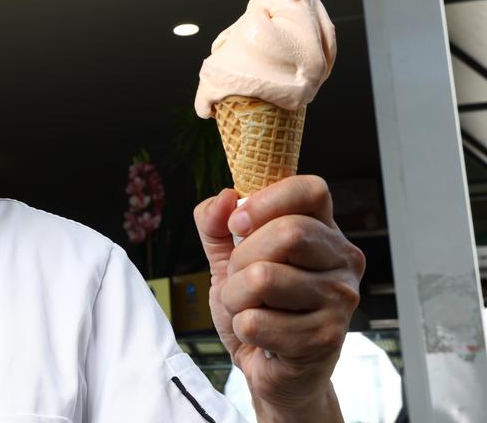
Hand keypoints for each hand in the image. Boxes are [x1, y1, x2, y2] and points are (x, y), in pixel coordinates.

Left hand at [193, 178, 364, 420]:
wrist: (270, 370)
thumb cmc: (257, 308)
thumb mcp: (229, 260)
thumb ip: (216, 225)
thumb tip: (222, 198)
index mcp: (325, 233)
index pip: (311, 190)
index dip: (266, 200)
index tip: (239, 222)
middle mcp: (343, 262)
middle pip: (287, 233)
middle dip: (242, 259)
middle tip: (241, 279)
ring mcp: (340, 301)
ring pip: (263, 278)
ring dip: (236, 298)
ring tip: (250, 309)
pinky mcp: (326, 338)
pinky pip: (256, 321)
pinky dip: (243, 328)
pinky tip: (262, 337)